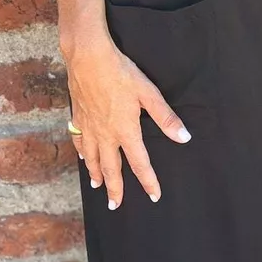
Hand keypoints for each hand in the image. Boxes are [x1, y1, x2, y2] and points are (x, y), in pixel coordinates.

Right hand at [63, 32, 190, 207]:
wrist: (88, 57)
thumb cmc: (121, 73)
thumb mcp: (148, 93)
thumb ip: (166, 118)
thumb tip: (183, 138)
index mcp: (126, 130)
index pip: (140, 163)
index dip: (148, 181)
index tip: (154, 196)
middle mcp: (106, 134)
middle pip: (111, 168)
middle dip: (114, 189)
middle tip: (115, 205)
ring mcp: (89, 126)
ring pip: (92, 158)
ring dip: (96, 174)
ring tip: (97, 186)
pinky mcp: (78, 115)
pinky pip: (79, 140)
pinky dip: (82, 152)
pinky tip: (83, 156)